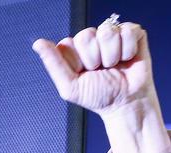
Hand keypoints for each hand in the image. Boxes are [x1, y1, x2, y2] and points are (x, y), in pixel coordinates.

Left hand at [33, 21, 153, 115]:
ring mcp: (111, 34)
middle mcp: (91, 39)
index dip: (76, 62)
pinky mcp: (132, 32)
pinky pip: (127, 31)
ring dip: (111, 56)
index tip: (83, 74)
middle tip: (100, 71)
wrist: (126, 104)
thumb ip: (53, 64)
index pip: (67, 44)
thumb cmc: (98, 96)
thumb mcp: (70, 86)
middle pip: (86, 35)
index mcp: (73, 50)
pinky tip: (127, 59)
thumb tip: (37, 42)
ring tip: (114, 66)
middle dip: (94, 59)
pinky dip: (128, 51)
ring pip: (106, 32)